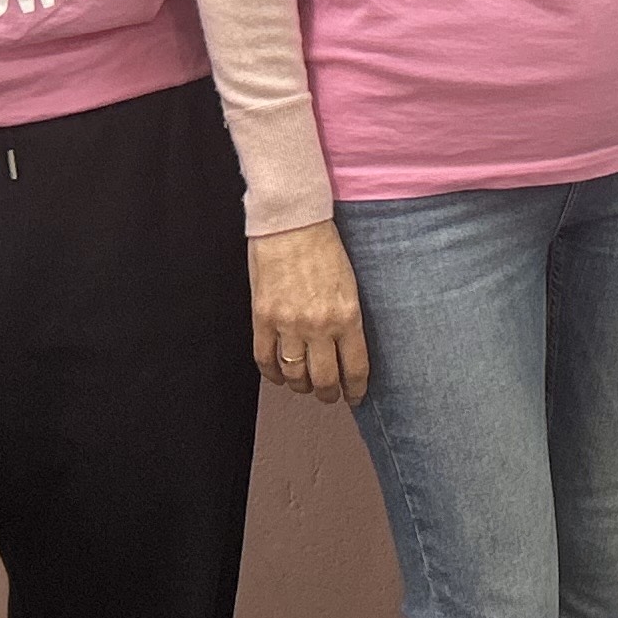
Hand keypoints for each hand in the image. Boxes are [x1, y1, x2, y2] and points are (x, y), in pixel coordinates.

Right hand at [250, 218, 370, 405]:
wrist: (292, 221)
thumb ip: (347, 317)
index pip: (354, 368)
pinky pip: (265, 360)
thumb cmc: (324, 246)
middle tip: (330, 395)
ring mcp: (287, 324)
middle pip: (323, 379)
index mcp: (347, 316)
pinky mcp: (262, 318)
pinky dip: (273, 374)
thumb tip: (347, 346)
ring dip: (301, 386)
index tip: (355, 395)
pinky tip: (280, 375)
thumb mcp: (350, 283)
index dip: (355, 389)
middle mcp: (318, 325)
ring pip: (294, 374)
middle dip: (329, 394)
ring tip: (305, 385)